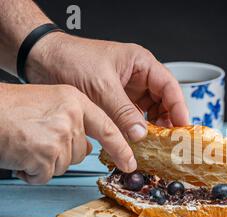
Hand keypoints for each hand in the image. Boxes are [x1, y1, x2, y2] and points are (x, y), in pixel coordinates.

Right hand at [0, 84, 135, 183]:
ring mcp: (60, 136)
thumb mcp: (48, 102)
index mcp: (74, 100)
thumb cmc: (8, 108)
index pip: (108, 128)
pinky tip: (19, 154)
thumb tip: (87, 146)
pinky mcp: (45, 154)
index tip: (130, 163)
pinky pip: (45, 175)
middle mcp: (71, 116)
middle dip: (59, 153)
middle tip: (36, 139)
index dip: (121, 148)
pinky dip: (31, 172)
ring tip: (25, 144)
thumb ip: (73, 121)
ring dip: (44, 163)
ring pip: (63, 165)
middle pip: (80, 152)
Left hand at [27, 33, 189, 142]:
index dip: (179, 107)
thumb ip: (123, 112)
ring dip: (152, 129)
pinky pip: (132, 119)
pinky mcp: (116, 103)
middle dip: (167, 121)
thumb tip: (142, 134)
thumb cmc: (71, 60)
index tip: (183, 127)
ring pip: (149, 112)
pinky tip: (137, 143)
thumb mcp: (102, 87)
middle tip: (170, 142)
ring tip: (155, 145)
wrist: (42, 61)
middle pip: (163, 101)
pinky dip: (135, 131)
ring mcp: (128, 91)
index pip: (169, 86)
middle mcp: (138, 77)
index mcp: (141, 64)